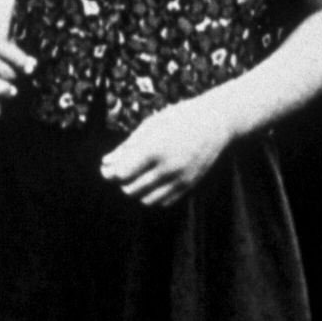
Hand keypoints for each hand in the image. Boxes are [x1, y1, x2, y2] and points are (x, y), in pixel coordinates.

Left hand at [100, 92, 236, 207]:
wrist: (216, 121)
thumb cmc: (178, 118)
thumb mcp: (150, 126)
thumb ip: (127, 147)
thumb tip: (106, 164)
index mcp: (155, 149)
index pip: (122, 174)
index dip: (110, 173)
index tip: (107, 168)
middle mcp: (168, 168)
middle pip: (131, 189)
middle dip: (121, 182)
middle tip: (121, 170)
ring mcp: (180, 179)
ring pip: (146, 200)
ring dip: (136, 191)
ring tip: (137, 176)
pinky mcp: (190, 185)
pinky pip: (164, 202)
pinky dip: (153, 196)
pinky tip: (152, 182)